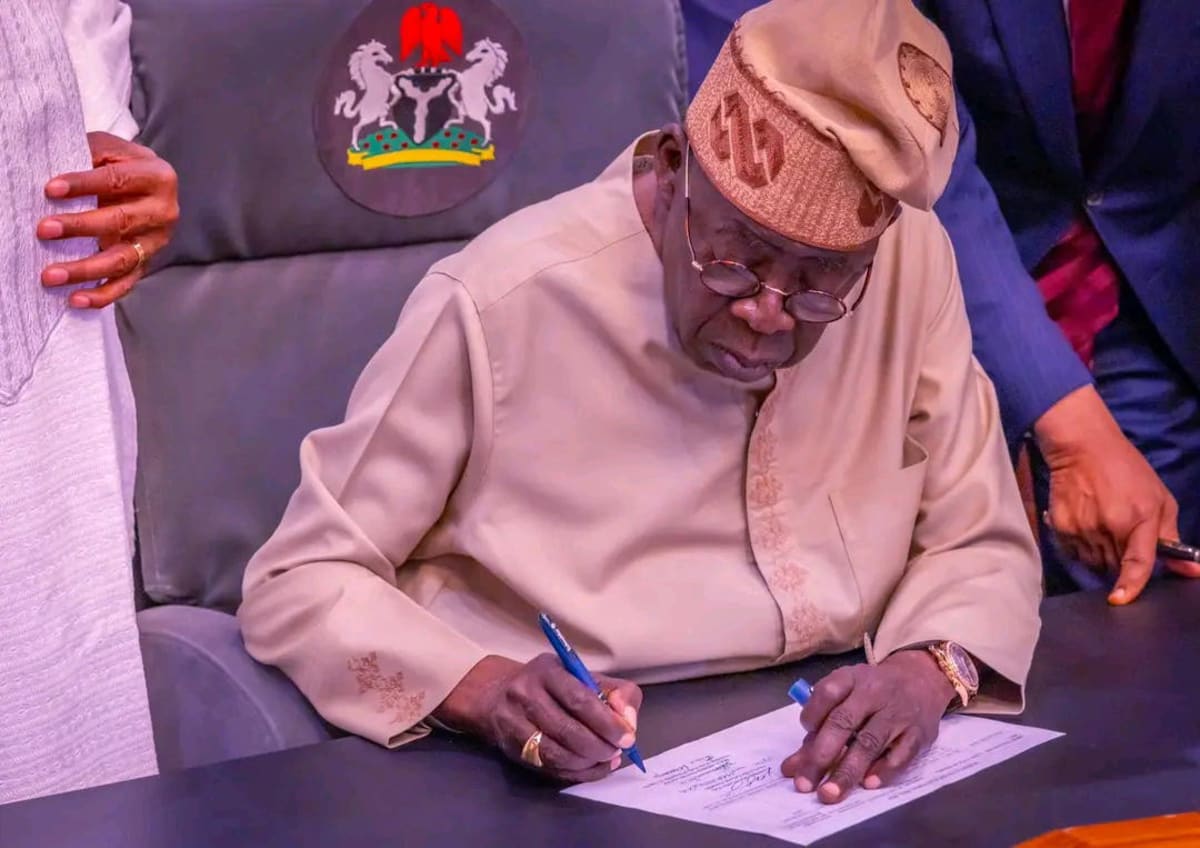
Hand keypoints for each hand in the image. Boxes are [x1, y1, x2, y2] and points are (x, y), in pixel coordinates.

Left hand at [36, 131, 178, 308]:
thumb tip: (52, 169)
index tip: (50, 190)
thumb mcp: (108, 150)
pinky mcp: (147, 263)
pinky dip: (101, 294)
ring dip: (84, 268)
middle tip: (43, 230)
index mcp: (158, 176)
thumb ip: (89, 154)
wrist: (144, 185)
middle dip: (79, 227)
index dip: (83, 185)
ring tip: (50, 274)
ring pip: (122, 259)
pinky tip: (75, 299)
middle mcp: (164, 210)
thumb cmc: (118, 165)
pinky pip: (125, 284)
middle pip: (121, 221)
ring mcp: (156, 241)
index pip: (117, 180)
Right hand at [432, 654, 641, 782]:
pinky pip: (548, 768)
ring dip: (587, 763)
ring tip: (606, 760)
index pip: (579, 699)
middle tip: (616, 752)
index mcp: (547, 670)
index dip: (606, 722)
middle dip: (599, 746)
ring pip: (556, 753)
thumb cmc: (550, 684)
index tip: (626, 737)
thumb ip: (614, 692)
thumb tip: (628, 721)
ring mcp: (514, 723)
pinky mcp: (511, 748)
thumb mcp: (581, 675)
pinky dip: (575, 773)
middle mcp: (525, 694)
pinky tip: (591, 768)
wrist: (496, 694)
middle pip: (567, 730)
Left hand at [781, 651, 954, 803]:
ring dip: (848, 770)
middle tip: (805, 784)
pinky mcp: (919, 734)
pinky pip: (901, 754)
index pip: (827, 692)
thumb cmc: (871, 692)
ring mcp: (898, 713)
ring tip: (830, 793)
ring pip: (870, 742)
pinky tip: (867, 785)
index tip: (805, 733)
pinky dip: (884, 770)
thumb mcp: (845, 696)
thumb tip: (791, 768)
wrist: (921, 681)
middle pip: (844, 723)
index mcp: (851, 679)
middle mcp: (874, 693)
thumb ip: (817, 730)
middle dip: (822, 755)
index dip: (813, 714)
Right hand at [1035, 386, 1199, 603]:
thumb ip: (1171, 537)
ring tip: (1102, 528)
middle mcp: (1109, 526)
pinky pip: (1073, 553)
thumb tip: (1191, 570)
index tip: (1121, 599)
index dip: (1131, 585)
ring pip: (1093, 562)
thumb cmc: (1126, 470)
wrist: (1082, 447)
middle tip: (1120, 537)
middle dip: (1120, 561)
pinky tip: (1085, 525)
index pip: (1138, 563)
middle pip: (1114, 567)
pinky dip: (1081, 547)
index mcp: (1139, 518)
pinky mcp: (1060, 526)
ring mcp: (1082, 527)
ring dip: (1100, 555)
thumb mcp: (1159, 498)